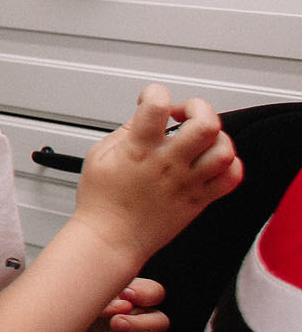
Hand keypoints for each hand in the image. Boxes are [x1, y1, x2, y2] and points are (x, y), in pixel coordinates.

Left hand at [63, 277, 171, 331]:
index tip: (127, 296)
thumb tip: (121, 301)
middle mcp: (134, 317)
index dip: (147, 295)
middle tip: (115, 323)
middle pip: (160, 324)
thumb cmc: (58, 306)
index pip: (155, 293)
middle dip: (140, 325)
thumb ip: (103, 290)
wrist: (37, 331)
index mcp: (128, 295)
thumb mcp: (77, 289)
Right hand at [74, 86, 243, 263]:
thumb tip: (144, 116)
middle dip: (198, 108)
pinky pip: (231, 178)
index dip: (155, 93)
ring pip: (224, 150)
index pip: (157, 105)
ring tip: (200, 138)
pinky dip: (230, 164)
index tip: (151, 100)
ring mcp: (187, 182)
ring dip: (216, 136)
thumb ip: (125, 131)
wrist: (110, 238)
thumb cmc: (101, 201)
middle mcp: (167, 163)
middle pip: (206, 124)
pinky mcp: (199, 200)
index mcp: (138, 149)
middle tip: (185, 114)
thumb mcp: (99, 155)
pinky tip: (212, 161)